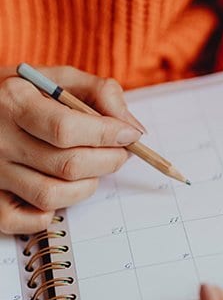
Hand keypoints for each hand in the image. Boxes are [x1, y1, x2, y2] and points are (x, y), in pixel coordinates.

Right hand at [0, 65, 144, 233]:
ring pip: (51, 195)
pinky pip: (22, 221)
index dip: (107, 135)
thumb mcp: (58, 78)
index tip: (129, 135)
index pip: (67, 129)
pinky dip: (47, 215)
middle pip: (67, 165)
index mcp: (15, 101)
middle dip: (108, 161)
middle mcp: (1, 138)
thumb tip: (132, 128)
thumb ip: (99, 93)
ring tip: (92, 171)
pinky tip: (58, 193)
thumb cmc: (26, 94)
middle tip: (119, 153)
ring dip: (86, 187)